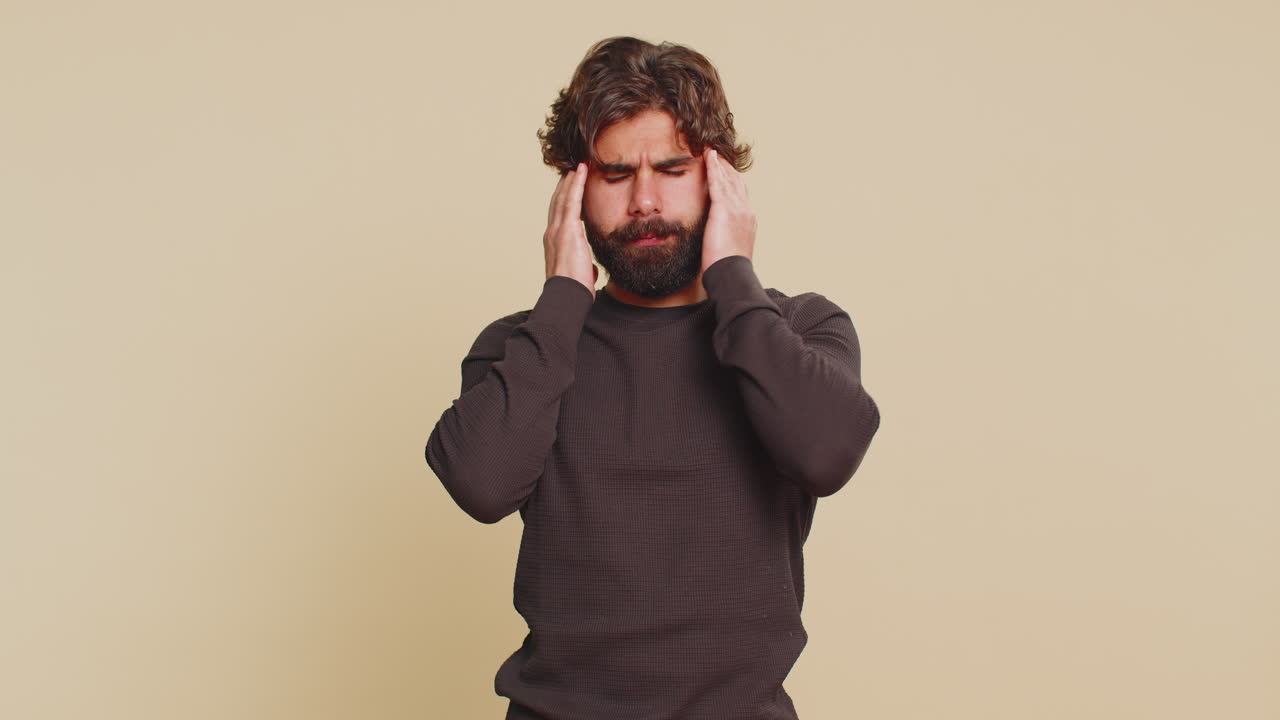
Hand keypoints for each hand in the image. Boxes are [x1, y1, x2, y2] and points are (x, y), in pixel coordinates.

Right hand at [543, 162, 598, 297]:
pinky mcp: (567, 229)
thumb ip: (581, 265)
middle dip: (564, 186)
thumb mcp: (578, 273)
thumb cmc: (573, 289)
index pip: (558, 216)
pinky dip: (576, 184)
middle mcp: (552, 232)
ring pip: (564, 197)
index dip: (562, 200)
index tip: (568, 189)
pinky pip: (572, 200)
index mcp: (554, 242)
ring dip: (571, 180)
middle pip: (557, 202)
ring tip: (577, 166)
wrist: (567, 295)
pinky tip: (580, 172)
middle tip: (571, 171)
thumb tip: (587, 268)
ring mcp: (558, 229)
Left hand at [700, 147, 755, 274]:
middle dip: (727, 167)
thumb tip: (719, 236)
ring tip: (711, 149)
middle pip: (736, 181)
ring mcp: (736, 208)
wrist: (731, 274)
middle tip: (717, 153)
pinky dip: (713, 167)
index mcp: (748, 219)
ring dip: (719, 162)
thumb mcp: (730, 248)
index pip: (740, 193)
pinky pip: (717, 183)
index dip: (732, 179)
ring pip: (727, 178)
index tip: (725, 169)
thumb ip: (727, 235)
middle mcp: (746, 210)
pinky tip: (708, 156)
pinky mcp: (724, 209)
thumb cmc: (728, 268)